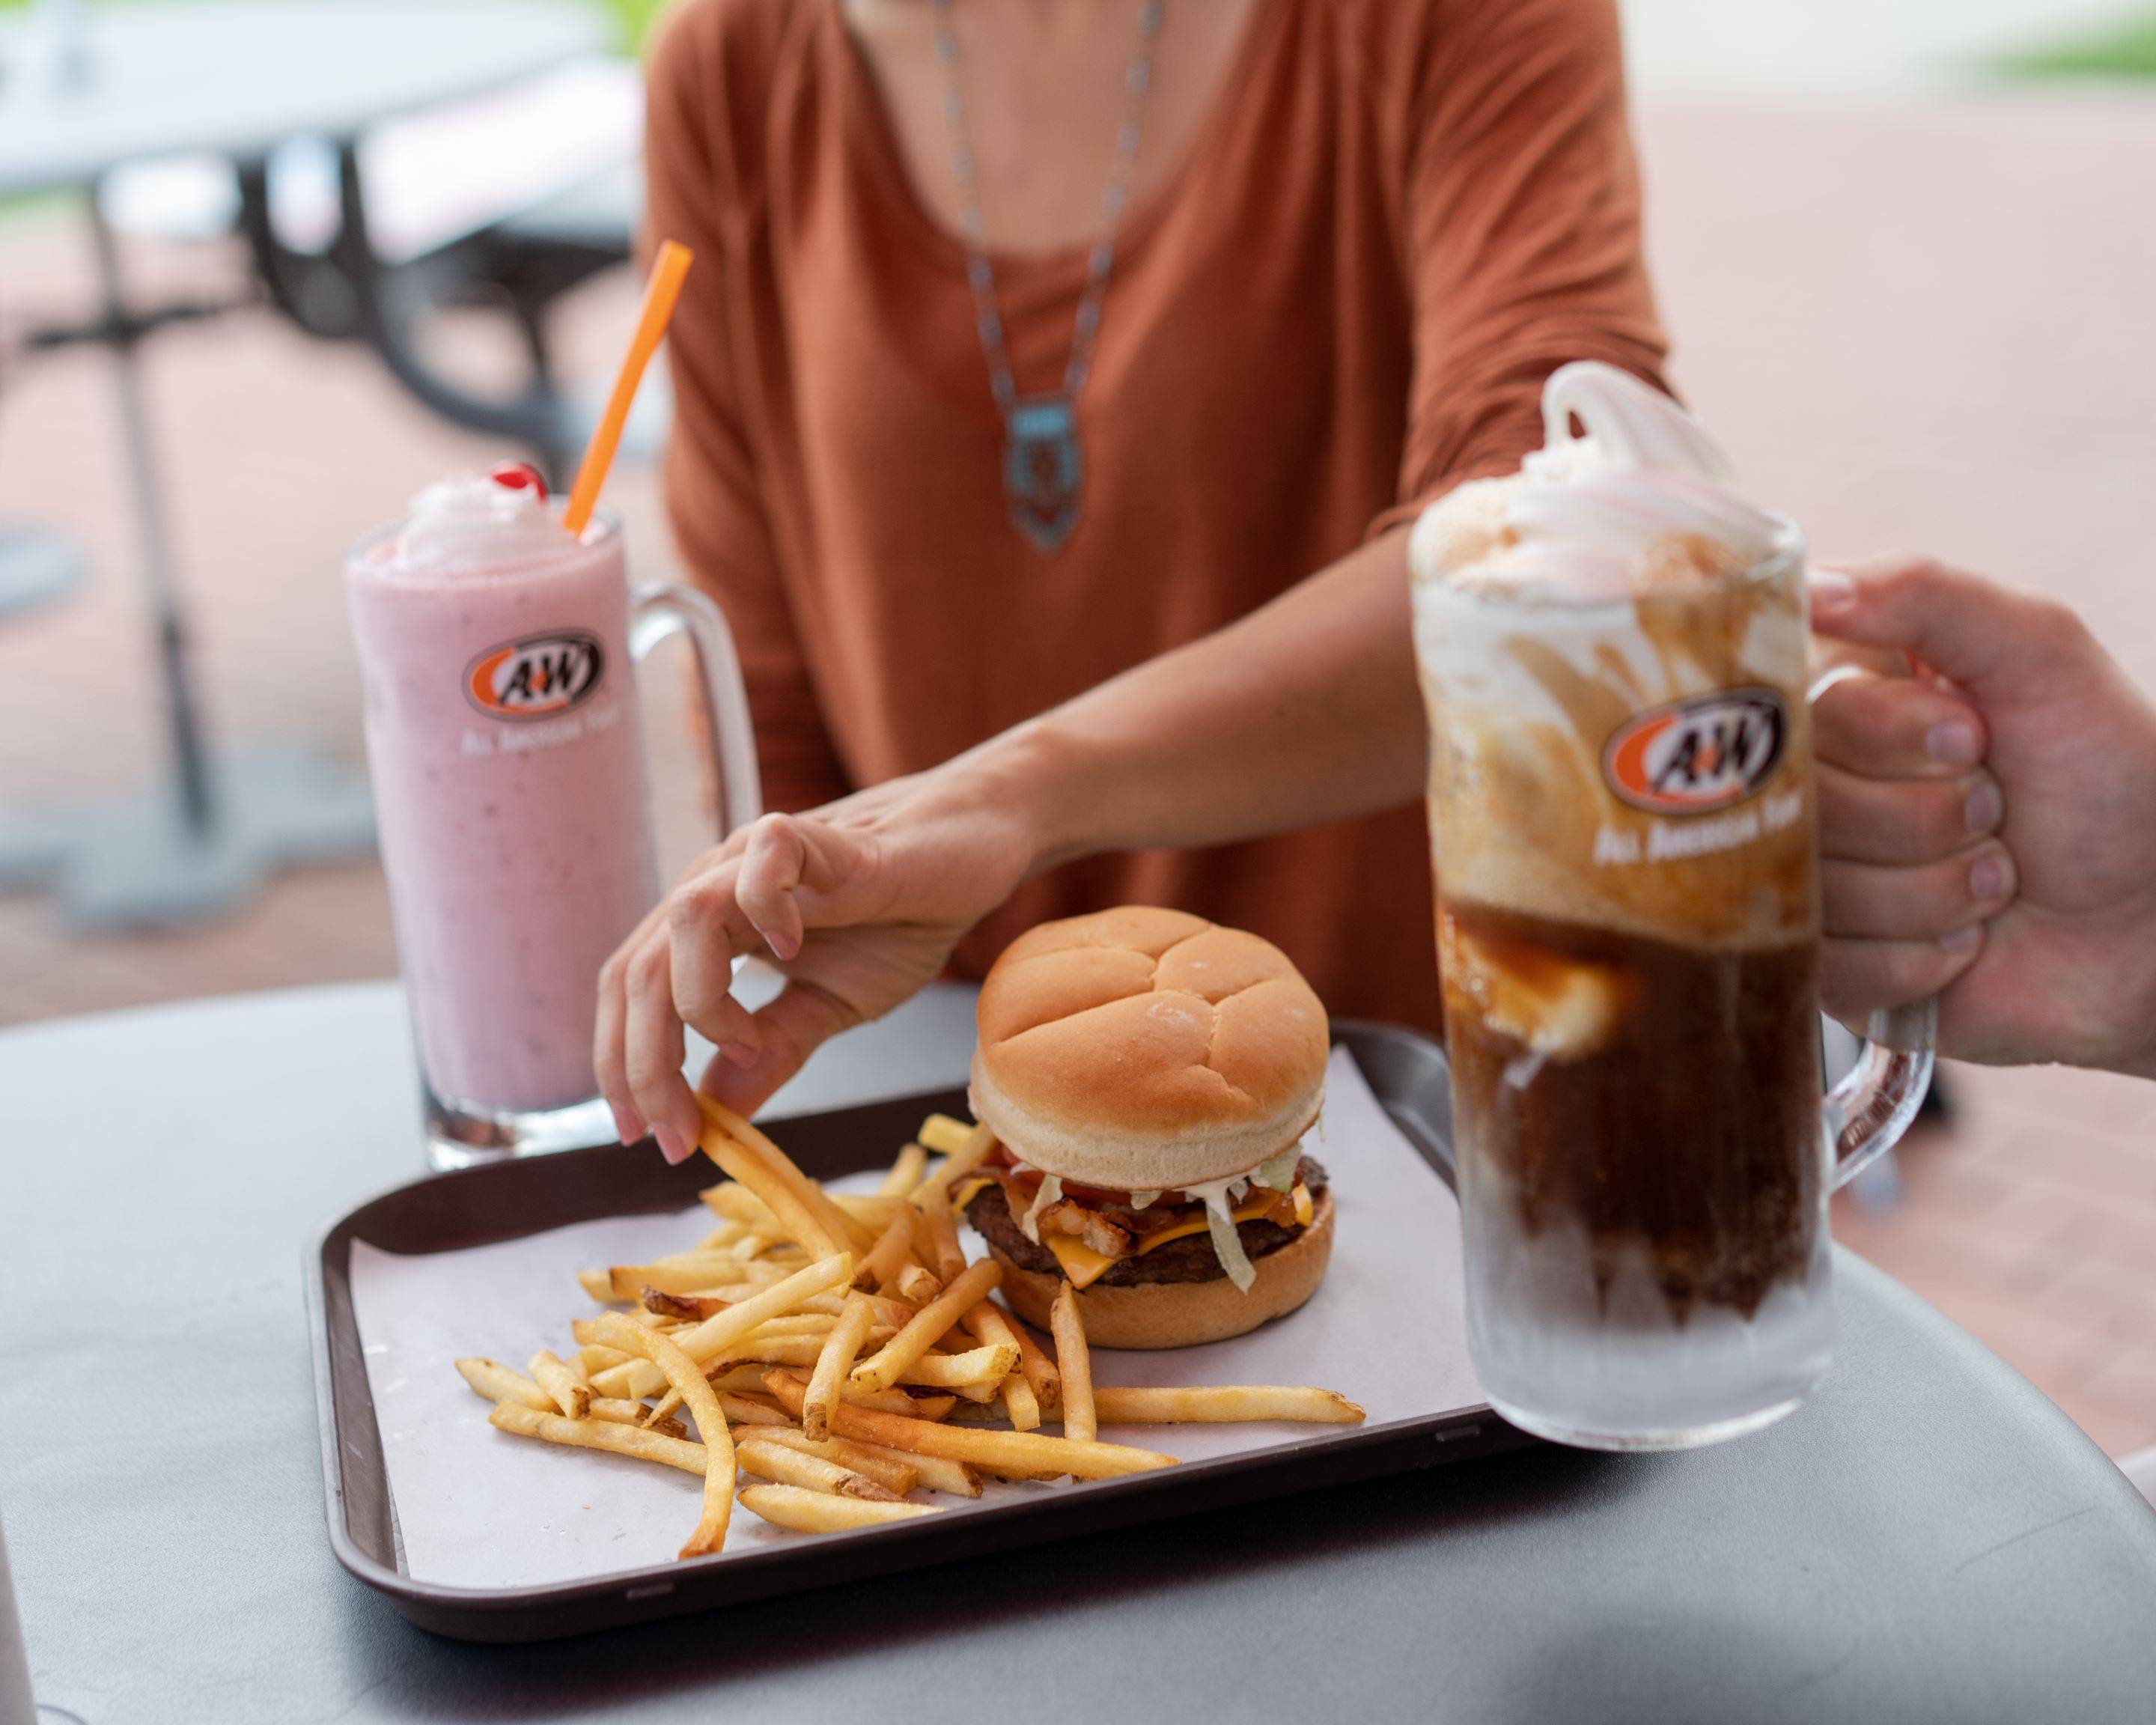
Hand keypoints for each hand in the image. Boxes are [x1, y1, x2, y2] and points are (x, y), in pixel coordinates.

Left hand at [594, 756, 1041, 1158]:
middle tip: (681, 1132)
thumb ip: (771, 1051)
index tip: (649, 1138)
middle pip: (640, 970)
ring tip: (751, 1043)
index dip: (624, 1067)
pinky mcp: (817, 834)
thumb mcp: (829, 1007)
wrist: (971, 855)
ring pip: (684, 917)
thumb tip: (716, 1117)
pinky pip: (762, 858)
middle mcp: (717, 885)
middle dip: (647, 1063)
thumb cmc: (900, 921)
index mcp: (708, 929)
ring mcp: (759, 855)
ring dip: (699, 1000)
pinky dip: (762, 907)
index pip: (633, 994)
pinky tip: (792, 951)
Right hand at [1811, 555, 2155, 1075]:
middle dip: (1927, 818)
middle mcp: (1815, 791)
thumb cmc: (2107, 776)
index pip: (1797, 712)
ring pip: (1820, 892)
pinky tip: (1964, 944)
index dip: (1893, 736)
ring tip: (1994, 882)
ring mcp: (1814, 885)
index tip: (1973, 738)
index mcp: (1845, 703)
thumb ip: (1924, 594)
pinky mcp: (1827, 969)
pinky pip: (1830, 967)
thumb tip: (1811, 587)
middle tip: (1994, 812)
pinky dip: (1919, 957)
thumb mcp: (2039, 652)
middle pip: (1806, 807)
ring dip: (1937, 891)